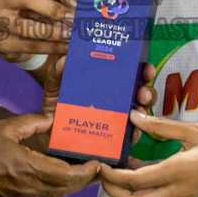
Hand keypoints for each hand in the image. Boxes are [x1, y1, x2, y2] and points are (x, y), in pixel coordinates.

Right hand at [0, 0, 75, 64]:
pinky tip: (64, 48)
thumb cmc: (34, 16)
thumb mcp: (47, 3)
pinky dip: (49, 48)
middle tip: (74, 20)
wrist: (15, 42)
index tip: (77, 3)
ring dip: (53, 32)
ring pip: (27, 26)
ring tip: (71, 36)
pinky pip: (28, 45)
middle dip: (55, 10)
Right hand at [0, 112, 98, 196]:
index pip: (66, 175)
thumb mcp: (4, 128)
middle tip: (96, 172)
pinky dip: (54, 190)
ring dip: (70, 187)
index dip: (85, 172)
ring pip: (53, 195)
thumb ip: (30, 123)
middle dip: (83, 182)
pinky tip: (55, 181)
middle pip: (64, 189)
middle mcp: (27, 187)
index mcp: (28, 168)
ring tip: (81, 176)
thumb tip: (51, 119)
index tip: (97, 165)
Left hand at [26, 52, 155, 153]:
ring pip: (140, 114)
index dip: (144, 70)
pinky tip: (132, 132)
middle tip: (142, 93)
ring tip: (136, 110)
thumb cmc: (57, 104)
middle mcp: (118, 99)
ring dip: (144, 111)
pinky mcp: (114, 137)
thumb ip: (58, 71)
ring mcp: (118, 118)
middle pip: (141, 94)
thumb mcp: (56, 84)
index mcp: (108, 82)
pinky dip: (134, 134)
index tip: (146, 69)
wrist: (50, 131)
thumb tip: (64, 58)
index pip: (132, 73)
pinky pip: (129, 136)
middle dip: (147, 92)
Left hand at [100, 111, 197, 196]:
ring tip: (117, 165)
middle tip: (102, 173)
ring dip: (128, 188)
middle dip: (113, 192)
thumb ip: (162, 127)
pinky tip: (140, 163)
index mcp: (175, 174)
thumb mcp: (194, 131)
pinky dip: (144, 184)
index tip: (99, 164)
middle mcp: (175, 191)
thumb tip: (134, 117)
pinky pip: (159, 193)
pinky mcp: (187, 196)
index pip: (133, 182)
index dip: (111, 177)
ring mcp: (182, 196)